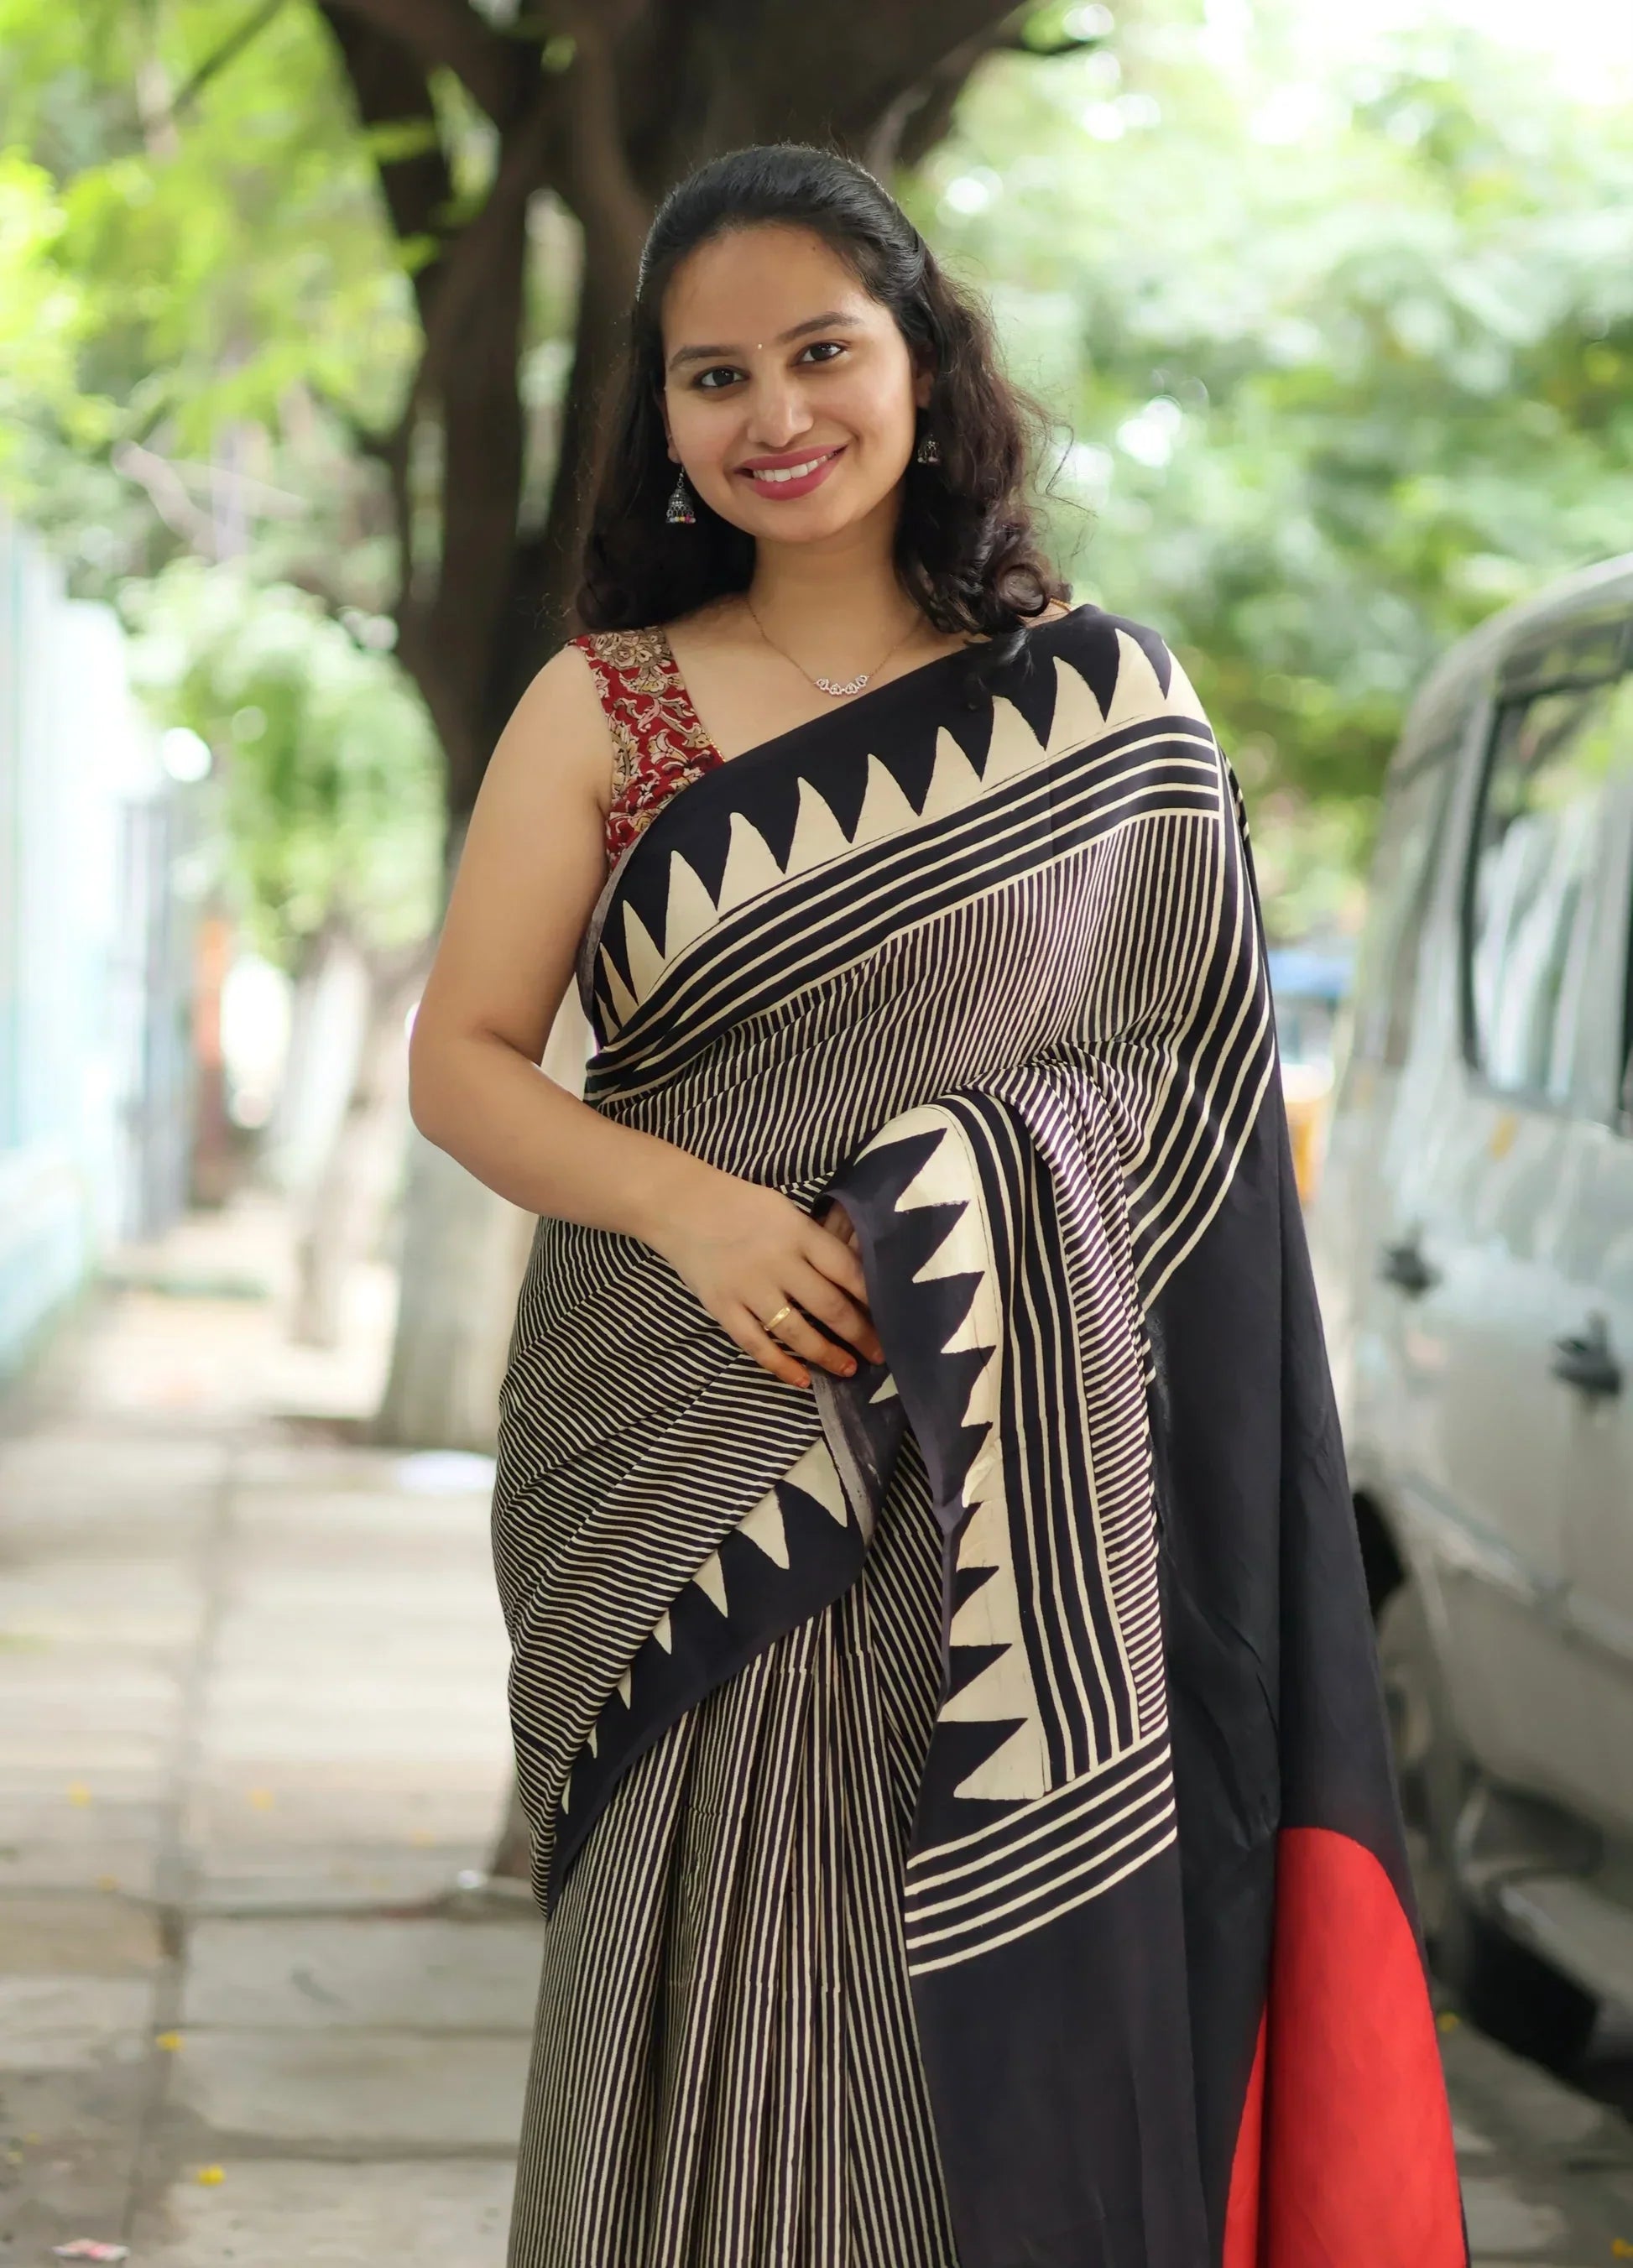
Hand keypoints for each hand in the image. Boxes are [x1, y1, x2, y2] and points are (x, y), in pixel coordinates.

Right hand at [646, 1170, 883, 1388]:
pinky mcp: (723, 1308)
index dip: (874, 1298)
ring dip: (827, 1355)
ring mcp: (749, 1288)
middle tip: (881, 1354)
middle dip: (860, 1334)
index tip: (896, 1317)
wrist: (681, 1205)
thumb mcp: (786, 1211)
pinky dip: (780, 1366)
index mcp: (799, 1233)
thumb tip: (855, 1276)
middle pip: (829, 1305)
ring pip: (797, 1332)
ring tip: (848, 1369)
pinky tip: (802, 1379)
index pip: (847, 1270)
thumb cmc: (742, 1205)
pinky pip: (756, 1345)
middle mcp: (778, 1262)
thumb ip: (815, 1242)